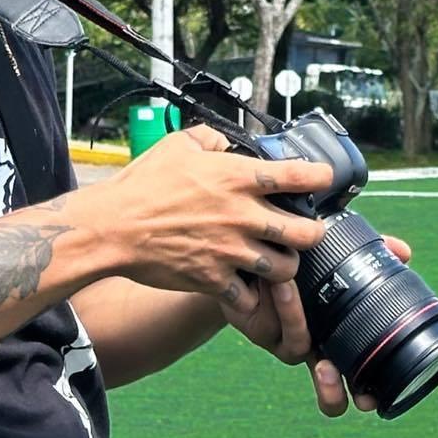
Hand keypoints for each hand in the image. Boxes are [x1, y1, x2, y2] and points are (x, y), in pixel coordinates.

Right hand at [96, 124, 331, 315]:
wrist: (113, 227)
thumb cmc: (142, 185)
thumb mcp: (175, 145)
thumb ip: (209, 139)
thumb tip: (225, 144)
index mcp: (237, 178)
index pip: (299, 176)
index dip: (321, 177)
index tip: (324, 179)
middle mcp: (242, 215)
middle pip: (308, 233)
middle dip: (313, 233)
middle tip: (304, 231)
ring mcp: (231, 251)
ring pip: (286, 269)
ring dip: (283, 266)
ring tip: (273, 260)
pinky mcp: (215, 280)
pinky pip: (250, 298)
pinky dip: (249, 294)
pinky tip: (240, 284)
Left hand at [224, 233, 412, 416]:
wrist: (248, 256)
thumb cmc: (296, 262)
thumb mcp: (330, 258)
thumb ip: (366, 255)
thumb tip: (402, 250)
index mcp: (336, 339)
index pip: (358, 378)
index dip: (366, 394)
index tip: (369, 399)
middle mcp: (312, 347)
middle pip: (327, 386)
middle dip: (329, 385)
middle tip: (326, 367)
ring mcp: (282, 340)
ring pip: (295, 342)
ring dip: (292, 313)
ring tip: (285, 283)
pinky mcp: (255, 327)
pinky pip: (267, 321)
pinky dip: (271, 298)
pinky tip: (268, 278)